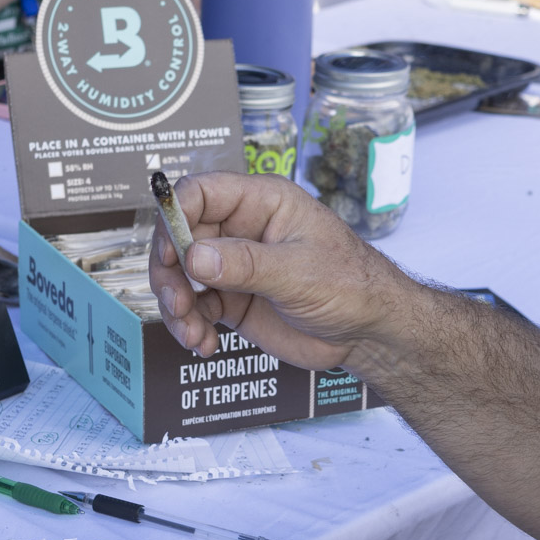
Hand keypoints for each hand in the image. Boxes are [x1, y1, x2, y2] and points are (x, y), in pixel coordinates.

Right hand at [149, 171, 415, 371]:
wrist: (369, 333)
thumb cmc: (352, 285)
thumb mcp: (299, 271)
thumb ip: (246, 264)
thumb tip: (194, 256)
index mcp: (261, 203)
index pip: (199, 193)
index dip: (175, 218)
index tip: (169, 253)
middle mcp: (241, 229)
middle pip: (179, 237)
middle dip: (169, 273)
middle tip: (178, 303)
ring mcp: (234, 265)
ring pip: (180, 276)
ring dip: (176, 306)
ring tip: (192, 334)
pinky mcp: (232, 299)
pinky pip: (194, 307)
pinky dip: (190, 327)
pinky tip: (205, 345)